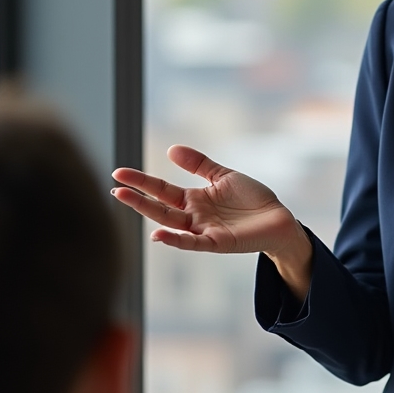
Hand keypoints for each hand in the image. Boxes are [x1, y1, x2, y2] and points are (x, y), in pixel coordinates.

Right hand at [111, 145, 312, 299]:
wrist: (279, 219)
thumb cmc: (252, 199)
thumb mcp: (224, 176)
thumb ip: (199, 165)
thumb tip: (172, 149)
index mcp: (194, 199)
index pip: (161, 189)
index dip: (142, 181)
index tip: (118, 173)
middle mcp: (193, 216)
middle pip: (159, 206)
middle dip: (137, 197)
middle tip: (114, 186)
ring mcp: (203, 231)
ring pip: (170, 223)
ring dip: (148, 213)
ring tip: (126, 199)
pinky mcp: (217, 243)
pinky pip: (193, 243)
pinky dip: (175, 240)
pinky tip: (158, 234)